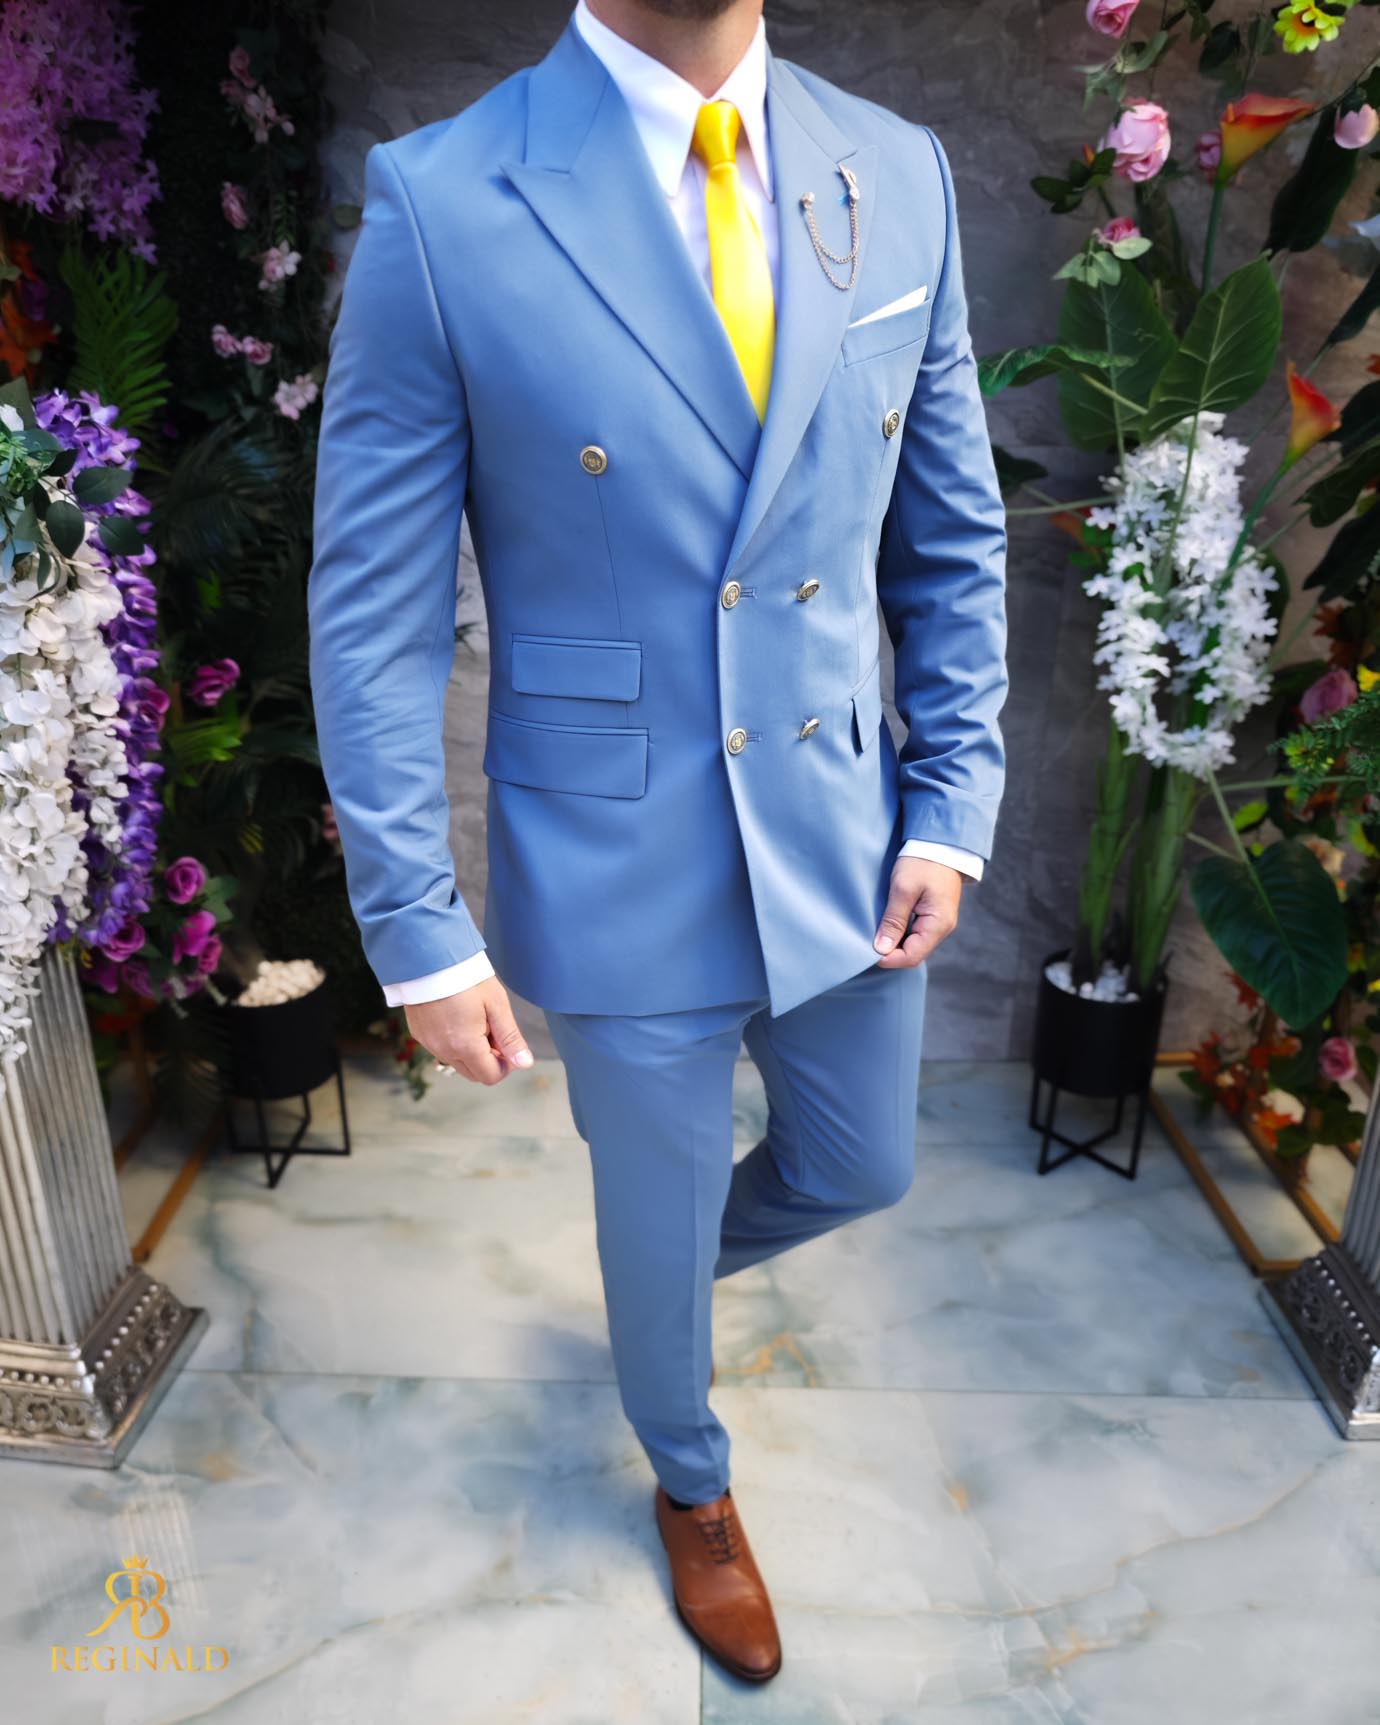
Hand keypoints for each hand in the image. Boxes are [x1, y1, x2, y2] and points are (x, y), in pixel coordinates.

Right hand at [405, 975, 533, 1085]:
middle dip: (489, 1059)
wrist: (430, 958)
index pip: (490, 1077)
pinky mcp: (419, 1034)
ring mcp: (428, 1043)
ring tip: (476, 1020)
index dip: (505, 1065)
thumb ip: (510, 1038)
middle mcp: (443, 1050)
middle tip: (494, 1030)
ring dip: (471, 1051)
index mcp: (465, 1046)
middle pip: (473, 1073)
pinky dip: (453, 1042)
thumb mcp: (496, 1005)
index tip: (508, 1045)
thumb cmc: (465, 977)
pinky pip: (441, 1049)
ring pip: (456, 1062)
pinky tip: (458, 1018)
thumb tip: (524, 1063)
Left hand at [873, 857, 963, 968]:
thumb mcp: (903, 889)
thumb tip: (882, 949)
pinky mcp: (933, 914)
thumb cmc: (923, 862)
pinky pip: (915, 932)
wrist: (941, 842)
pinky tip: (886, 923)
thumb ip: (893, 921)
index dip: (888, 958)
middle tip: (867, 941)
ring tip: (874, 931)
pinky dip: (900, 931)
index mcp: (938, 925)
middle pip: (913, 953)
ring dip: (894, 941)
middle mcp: (942, 928)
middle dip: (890, 952)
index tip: (867, 950)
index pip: (912, 957)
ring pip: (913, 943)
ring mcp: (939, 922)